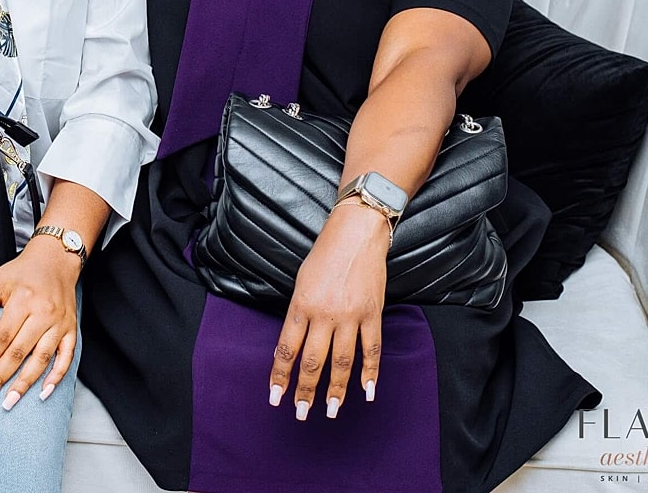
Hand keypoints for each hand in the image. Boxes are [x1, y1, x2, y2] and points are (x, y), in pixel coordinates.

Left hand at [0, 241, 81, 410]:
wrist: (54, 260)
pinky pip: (67, 357)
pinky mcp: (71, 328)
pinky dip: (57, 376)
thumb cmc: (18, 274)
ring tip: (9, 402)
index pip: (2, 338)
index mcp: (22, 299)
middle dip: (0, 379)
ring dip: (25, 383)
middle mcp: (44, 311)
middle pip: (20, 352)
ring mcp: (60, 322)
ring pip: (42, 358)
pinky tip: (44, 393)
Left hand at [269, 201, 389, 420]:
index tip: (275, 397)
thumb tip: (293, 347)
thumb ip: (298, 314)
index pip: (287, 348)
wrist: (356, 233)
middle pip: (313, 361)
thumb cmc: (324, 256)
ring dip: (336, 390)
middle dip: (306, 391)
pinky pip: (372, 349)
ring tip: (331, 411)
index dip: (280, 376)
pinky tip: (367, 392)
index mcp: (301, 304)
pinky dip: (371, 373)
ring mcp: (351, 315)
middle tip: (301, 413)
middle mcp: (325, 313)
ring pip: (342, 362)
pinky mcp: (373, 313)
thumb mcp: (301, 282)